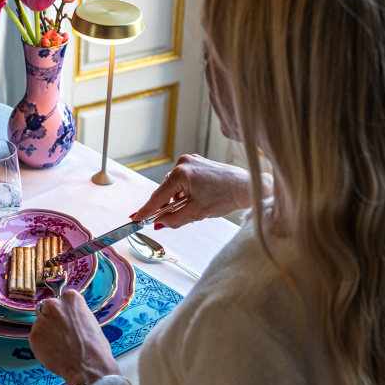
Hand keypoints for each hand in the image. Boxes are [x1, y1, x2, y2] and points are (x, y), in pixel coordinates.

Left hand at [29, 289, 120, 384]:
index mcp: (70, 298)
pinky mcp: (33, 336)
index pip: (62, 301)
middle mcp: (53, 305)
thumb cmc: (95, 347)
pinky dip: (42, 346)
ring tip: (60, 347)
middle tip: (62, 335)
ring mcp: (41, 320)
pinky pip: (36, 339)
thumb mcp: (90, 321)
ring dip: (47, 334)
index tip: (69, 322)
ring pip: (41, 325)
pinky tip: (55, 353)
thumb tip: (67, 318)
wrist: (89, 367)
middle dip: (53, 320)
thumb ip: (75, 315)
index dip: (66, 314)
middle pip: (48, 309)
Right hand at [130, 154, 271, 228]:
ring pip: (174, 186)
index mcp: (181, 173)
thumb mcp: (197, 213)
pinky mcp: (198, 163)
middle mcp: (184, 163)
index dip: (146, 210)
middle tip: (164, 220)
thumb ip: (174, 220)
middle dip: (166, 206)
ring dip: (177, 199)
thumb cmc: (227, 196)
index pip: (158, 196)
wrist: (248, 187)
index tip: (136, 218)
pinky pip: (183, 181)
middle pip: (165, 190)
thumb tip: (159, 224)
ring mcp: (191, 161)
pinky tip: (196, 199)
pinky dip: (185, 192)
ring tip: (191, 209)